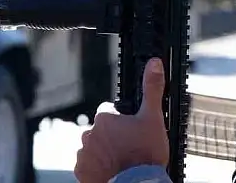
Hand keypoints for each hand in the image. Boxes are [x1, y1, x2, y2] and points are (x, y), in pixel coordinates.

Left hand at [75, 58, 169, 182]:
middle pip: (102, 132)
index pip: (110, 113)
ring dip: (105, 154)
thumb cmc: (145, 155)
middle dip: (113, 139)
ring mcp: (84, 154)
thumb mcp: (153, 118)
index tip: (133, 133)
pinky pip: (88, 167)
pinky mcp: (81, 172)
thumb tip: (154, 63)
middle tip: (130, 150)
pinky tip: (113, 172)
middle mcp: (89, 134)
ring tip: (122, 163)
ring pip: (94, 149)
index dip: (123, 122)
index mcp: (104, 118)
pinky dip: (98, 169)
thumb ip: (152, 89)